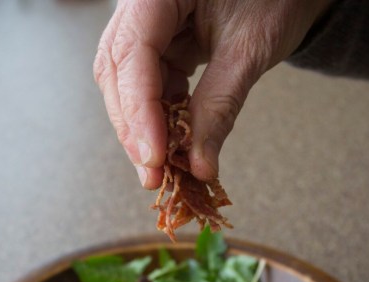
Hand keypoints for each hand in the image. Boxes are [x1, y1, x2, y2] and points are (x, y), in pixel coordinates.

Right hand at [93, 0, 330, 187]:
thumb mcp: (249, 49)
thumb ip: (219, 106)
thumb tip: (199, 166)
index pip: (132, 53)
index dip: (140, 110)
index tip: (154, 158)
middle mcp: (141, 4)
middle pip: (119, 72)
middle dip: (136, 128)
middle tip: (155, 177)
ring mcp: (147, 24)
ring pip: (128, 84)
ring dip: (145, 129)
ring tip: (163, 170)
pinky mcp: (161, 44)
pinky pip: (150, 85)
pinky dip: (160, 118)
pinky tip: (172, 146)